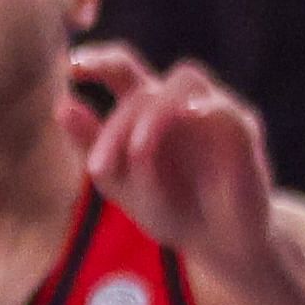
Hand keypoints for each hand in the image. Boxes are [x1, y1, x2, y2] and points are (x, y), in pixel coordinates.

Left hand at [66, 43, 276, 280]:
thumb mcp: (119, 183)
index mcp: (146, 111)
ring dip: (155, 111)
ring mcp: (213, 112)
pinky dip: (205, 108)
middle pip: (145, 89)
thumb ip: (91, 145)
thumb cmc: (171, 208)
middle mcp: (180, 103)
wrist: (218, 244)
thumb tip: (62, 105)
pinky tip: (187, 118)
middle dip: (117, 126)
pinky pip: (225, 108)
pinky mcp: (243, 132)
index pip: (122, 69)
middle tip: (99, 168)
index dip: (98, 60)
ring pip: (185, 80)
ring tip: (138, 149)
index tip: (70, 67)